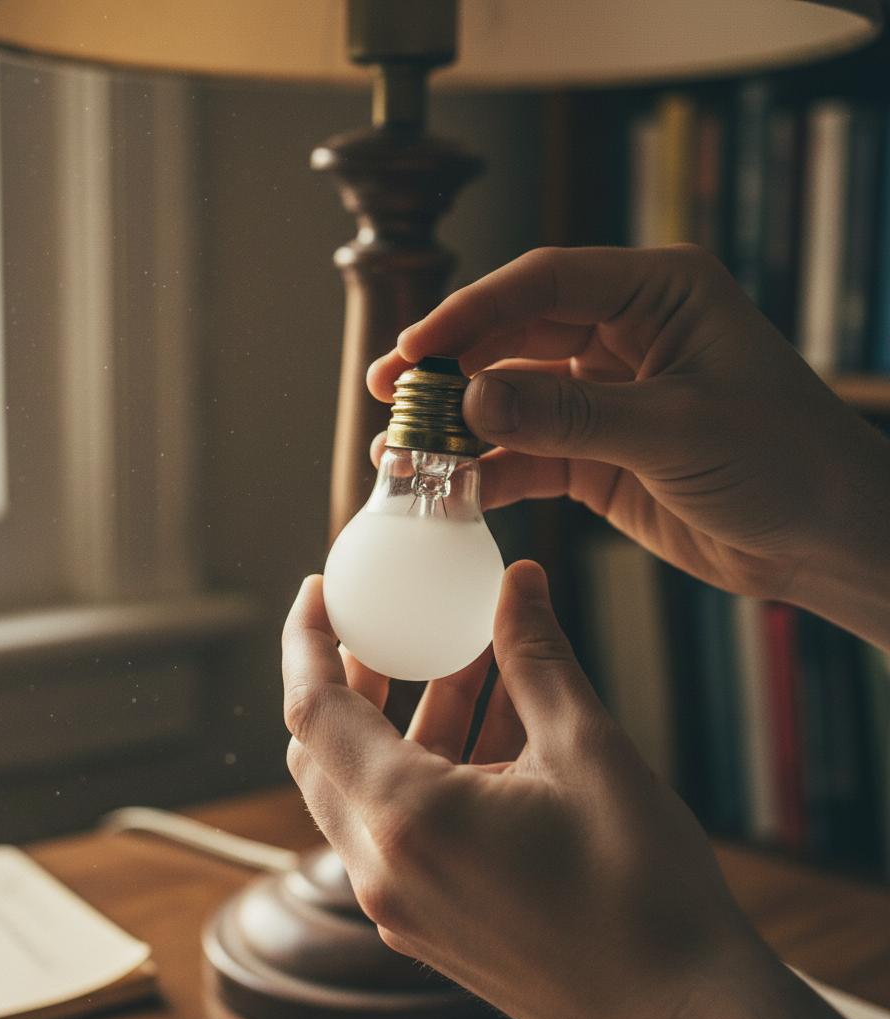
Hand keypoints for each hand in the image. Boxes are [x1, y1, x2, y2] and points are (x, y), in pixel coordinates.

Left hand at [283, 560, 847, 1018]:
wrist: (683, 1017)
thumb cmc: (643, 893)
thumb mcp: (588, 750)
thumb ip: (536, 656)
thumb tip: (518, 582)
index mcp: (407, 820)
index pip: (313, 708)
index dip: (306, 638)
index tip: (318, 592)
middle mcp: (384, 869)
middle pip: (327, 748)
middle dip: (352, 677)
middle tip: (389, 626)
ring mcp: (403, 904)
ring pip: (367, 786)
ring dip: (405, 719)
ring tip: (465, 663)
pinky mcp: (432, 920)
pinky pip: (403, 825)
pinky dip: (431, 767)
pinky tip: (496, 727)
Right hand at [368, 246, 889, 648]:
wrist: (823, 539)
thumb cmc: (784, 461)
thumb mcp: (674, 429)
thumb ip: (569, 415)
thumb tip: (471, 400)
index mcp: (656, 293)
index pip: (542, 283)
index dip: (471, 312)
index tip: (415, 349)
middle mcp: (624, 334)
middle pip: (514, 337)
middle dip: (451, 368)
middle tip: (391, 394)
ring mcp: (605, 396)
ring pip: (512, 399)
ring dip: (460, 425)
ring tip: (402, 449)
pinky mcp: (596, 453)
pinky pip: (528, 455)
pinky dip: (490, 472)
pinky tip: (451, 489)